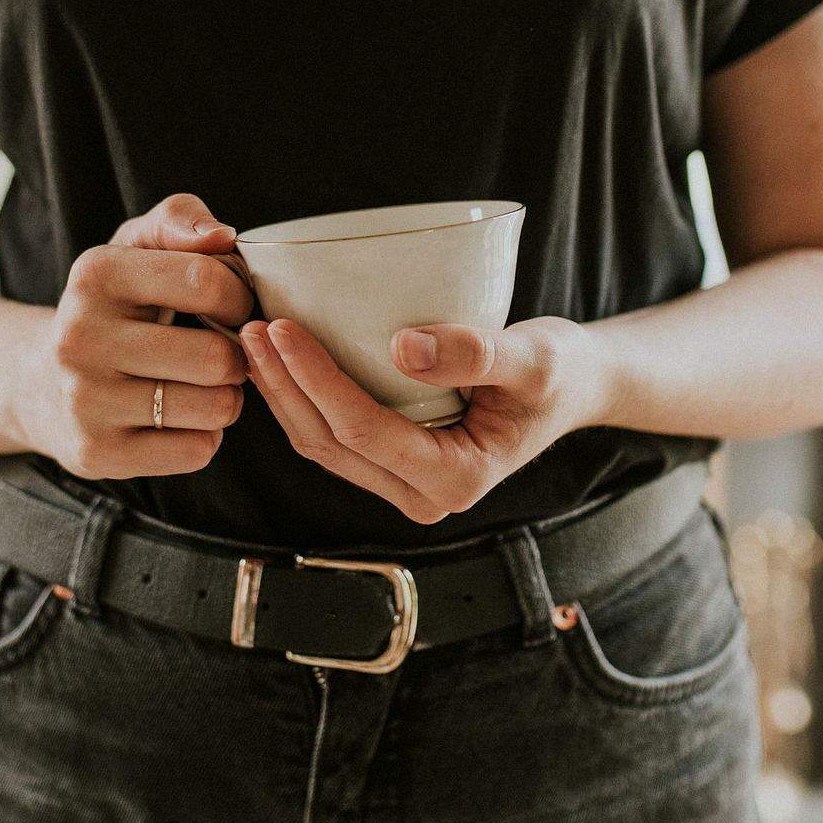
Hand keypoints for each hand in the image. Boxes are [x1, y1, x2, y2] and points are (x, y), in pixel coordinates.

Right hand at [16, 194, 252, 479]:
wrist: (36, 384)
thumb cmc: (111, 307)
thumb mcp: (135, 248)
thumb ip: (180, 221)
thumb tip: (222, 237)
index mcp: (96, 275)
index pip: (208, 282)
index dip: (239, 298)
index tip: (232, 306)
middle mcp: (81, 339)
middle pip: (217, 357)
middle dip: (235, 356)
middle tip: (219, 353)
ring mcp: (85, 403)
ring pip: (215, 408)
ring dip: (225, 398)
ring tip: (201, 385)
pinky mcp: (97, 454)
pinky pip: (198, 451)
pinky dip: (204, 436)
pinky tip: (179, 418)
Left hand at [239, 316, 609, 523]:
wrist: (570, 389)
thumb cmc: (558, 374)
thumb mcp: (534, 359)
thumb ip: (476, 354)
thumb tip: (403, 348)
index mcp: (455, 479)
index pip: (364, 430)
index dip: (316, 380)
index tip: (282, 327)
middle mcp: (422, 494)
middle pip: (330, 443)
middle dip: (284, 387)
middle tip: (252, 328)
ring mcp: (404, 482)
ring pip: (323, 445)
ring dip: (284, 394)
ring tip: (254, 341)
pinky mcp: (395, 461)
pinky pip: (335, 437)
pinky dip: (304, 399)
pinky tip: (283, 362)